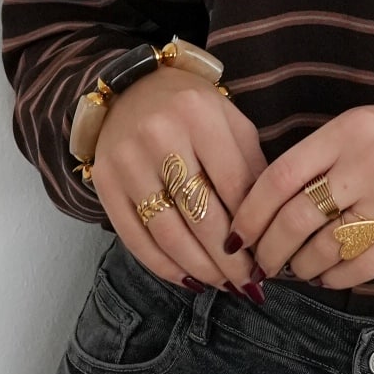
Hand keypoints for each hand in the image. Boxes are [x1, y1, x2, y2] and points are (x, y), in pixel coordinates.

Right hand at [92, 74, 267, 292]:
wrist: (129, 89)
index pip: (233, 184)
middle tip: (249, 283)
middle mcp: (159, 135)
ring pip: (168, 233)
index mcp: (199, 114)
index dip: (252, 227)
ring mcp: (127, 161)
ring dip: (200, 268)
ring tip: (224, 285)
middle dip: (229, 259)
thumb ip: (251, 165)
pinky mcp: (104, 183)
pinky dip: (164, 266)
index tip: (268, 256)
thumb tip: (268, 226)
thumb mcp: (229, 121)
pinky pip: (135, 238)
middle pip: (201, 214)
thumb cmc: (190, 109)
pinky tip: (188, 278)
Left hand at [233, 105, 373, 292]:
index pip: (281, 176)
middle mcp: (368, 163)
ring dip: (301, 266)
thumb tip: (262, 208)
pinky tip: (326, 276)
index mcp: (347, 131)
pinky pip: (362, 266)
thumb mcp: (356, 128)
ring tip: (296, 268)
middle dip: (269, 249)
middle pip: (298, 218)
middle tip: (260, 263)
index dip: (251, 212)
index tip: (236, 235)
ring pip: (326, 247)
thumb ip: (315, 158)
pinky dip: (335, 278)